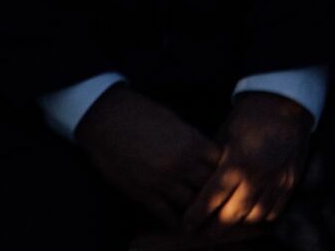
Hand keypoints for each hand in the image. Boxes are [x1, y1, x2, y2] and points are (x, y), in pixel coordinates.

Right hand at [74, 84, 220, 226]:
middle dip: (215, 190)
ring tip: (201, 212)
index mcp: (191, 143)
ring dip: (196, 208)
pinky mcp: (143, 193)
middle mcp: (180, 164)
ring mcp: (162, 181)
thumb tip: (208, 154)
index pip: (221, 164)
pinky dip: (175, 220)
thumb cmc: (141, 113)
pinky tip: (180, 221)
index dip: (225, 170)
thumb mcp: (175, 121)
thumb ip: (193, 139)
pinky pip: (166, 214)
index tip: (226, 174)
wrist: (107, 118)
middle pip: (210, 186)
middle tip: (218, 197)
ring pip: (191, 204)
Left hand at [180, 92, 312, 231]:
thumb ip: (213, 163)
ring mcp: (276, 182)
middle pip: (232, 215)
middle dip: (214, 229)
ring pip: (253, 217)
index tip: (186, 224)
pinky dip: (260, 217)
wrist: (285, 104)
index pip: (212, 198)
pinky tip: (249, 214)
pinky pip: (273, 211)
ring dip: (237, 224)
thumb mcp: (225, 135)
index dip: (196, 215)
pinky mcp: (290, 183)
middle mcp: (257, 176)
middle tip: (202, 233)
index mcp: (237, 162)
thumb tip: (197, 186)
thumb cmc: (250, 117)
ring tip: (225, 224)